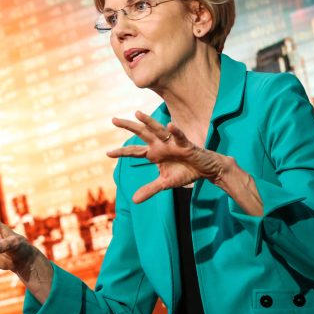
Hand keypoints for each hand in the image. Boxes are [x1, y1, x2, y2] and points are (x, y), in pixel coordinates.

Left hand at [107, 110, 233, 202]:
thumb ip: (150, 190)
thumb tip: (134, 201)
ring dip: (148, 122)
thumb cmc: (184, 172)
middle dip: (129, 126)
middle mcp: (160, 145)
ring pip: (158, 130)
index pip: (134, 151)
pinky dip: (175, 131)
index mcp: (154, 153)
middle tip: (113, 120)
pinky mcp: (186, 145)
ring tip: (137, 113)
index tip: (107, 153)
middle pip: (142, 133)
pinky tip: (169, 125)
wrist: (205, 170)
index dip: (122, 152)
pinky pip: (180, 137)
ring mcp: (172, 143)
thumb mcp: (164, 184)